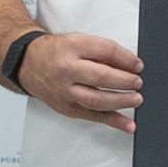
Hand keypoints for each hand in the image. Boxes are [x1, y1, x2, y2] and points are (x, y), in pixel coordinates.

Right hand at [17, 30, 142, 126]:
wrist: (29, 64)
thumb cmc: (57, 53)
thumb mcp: (78, 41)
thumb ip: (102, 51)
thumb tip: (130, 65)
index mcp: (72, 47)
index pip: (106, 51)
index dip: (126, 59)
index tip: (138, 65)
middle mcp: (67, 69)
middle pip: (101, 77)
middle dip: (124, 81)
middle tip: (138, 82)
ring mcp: (65, 91)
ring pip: (96, 100)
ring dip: (121, 101)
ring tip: (136, 99)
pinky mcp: (67, 108)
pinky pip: (93, 117)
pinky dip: (113, 122)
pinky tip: (128, 124)